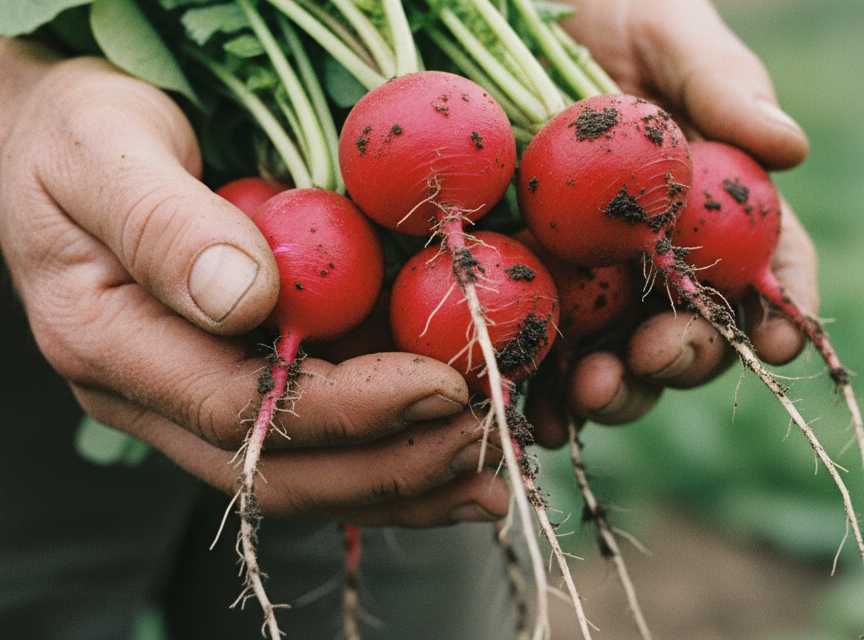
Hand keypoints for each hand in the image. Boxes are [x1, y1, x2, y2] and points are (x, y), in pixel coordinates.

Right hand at [0, 39, 508, 524]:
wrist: (59, 142)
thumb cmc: (76, 133)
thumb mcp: (104, 149)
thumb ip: (164, 225)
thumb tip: (245, 300)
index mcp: (107, 341)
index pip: (240, 408)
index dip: (348, 410)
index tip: (441, 388)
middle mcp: (149, 393)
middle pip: (278, 467)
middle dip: (389, 466)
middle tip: (482, 445)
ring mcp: (190, 397)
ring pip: (299, 474)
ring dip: (398, 484)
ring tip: (483, 483)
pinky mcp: (230, 382)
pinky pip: (309, 441)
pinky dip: (383, 456)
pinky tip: (446, 463)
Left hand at [528, 0, 817, 442]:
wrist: (512, 24)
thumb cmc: (612, 18)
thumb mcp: (668, 34)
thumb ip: (721, 84)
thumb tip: (789, 146)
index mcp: (715, 204)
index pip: (766, 264)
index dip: (781, 307)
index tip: (779, 338)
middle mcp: (660, 256)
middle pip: (690, 330)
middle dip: (678, 359)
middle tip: (650, 358)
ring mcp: (595, 278)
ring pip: (617, 356)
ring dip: (612, 389)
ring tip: (586, 395)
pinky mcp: (531, 285)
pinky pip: (543, 350)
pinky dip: (542, 390)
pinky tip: (532, 412)